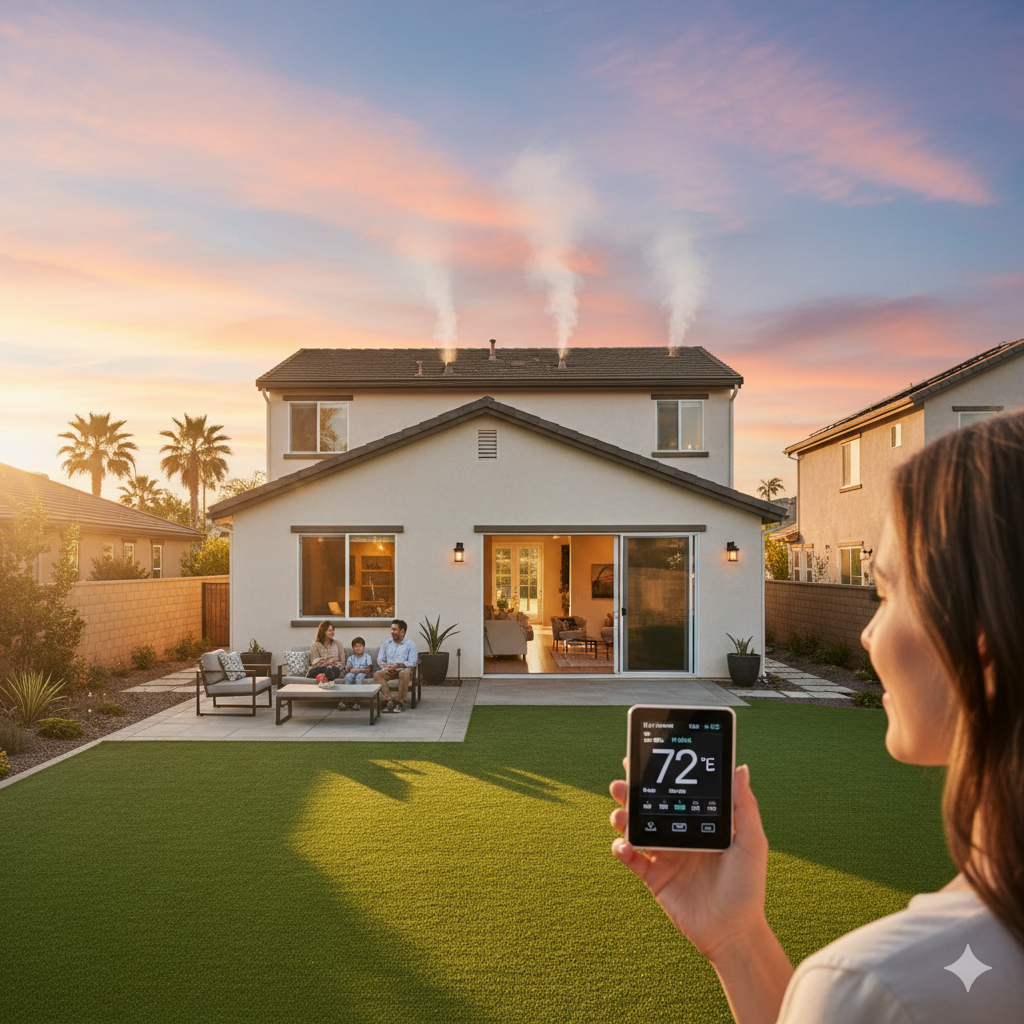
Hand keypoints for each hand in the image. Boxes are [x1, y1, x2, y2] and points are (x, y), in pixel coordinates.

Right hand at [609, 763, 769, 963]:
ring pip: (637, 829)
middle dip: (632, 792)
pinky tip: (625, 845)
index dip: (660, 776)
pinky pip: (632, 859)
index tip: (647, 757)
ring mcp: (666, 856)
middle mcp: (680, 835)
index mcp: (699, 823)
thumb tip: (740, 769)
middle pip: (650, 807)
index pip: (676, 793)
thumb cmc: (748, 887)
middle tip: (621, 782)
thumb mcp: (751, 842)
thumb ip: (744, 806)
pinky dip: (623, 849)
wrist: (733, 931)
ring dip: (623, 817)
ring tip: (620, 814)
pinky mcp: (655, 878)